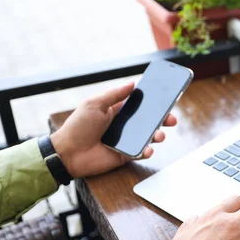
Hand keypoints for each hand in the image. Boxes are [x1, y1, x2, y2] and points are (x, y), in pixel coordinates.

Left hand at [50, 82, 176, 177]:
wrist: (68, 153)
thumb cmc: (78, 126)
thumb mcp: (94, 104)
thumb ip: (114, 94)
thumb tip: (132, 83)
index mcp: (118, 110)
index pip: (140, 104)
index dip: (153, 101)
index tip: (166, 98)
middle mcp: (125, 125)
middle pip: (149, 121)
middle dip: (163, 119)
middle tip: (171, 119)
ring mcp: (127, 141)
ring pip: (149, 137)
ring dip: (158, 135)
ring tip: (159, 135)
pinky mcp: (126, 155)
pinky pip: (142, 152)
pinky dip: (148, 151)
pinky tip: (148, 149)